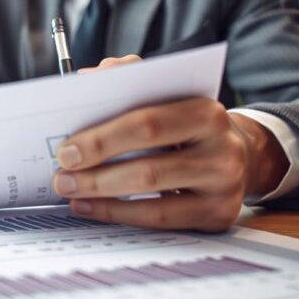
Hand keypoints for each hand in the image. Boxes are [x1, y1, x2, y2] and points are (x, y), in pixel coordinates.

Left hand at [53, 56, 289, 231]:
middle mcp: (222, 148)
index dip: (102, 139)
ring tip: (69, 191)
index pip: (146, 123)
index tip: (66, 149)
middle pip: (150, 166)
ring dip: (102, 195)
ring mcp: (223, 186)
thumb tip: (87, 78)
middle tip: (62, 175)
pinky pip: (161, 220)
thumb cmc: (185, 123)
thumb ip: (128, 77)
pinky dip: (119, 214)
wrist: (237, 155)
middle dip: (96, 172)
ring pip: (153, 196)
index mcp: (205, 110)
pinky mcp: (217, 215)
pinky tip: (91, 207)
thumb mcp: (165, 93)